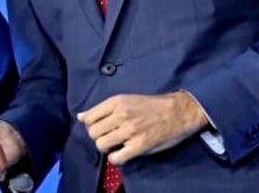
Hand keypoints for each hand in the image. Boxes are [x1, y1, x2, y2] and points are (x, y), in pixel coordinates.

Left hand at [77, 91, 207, 164]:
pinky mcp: (140, 146)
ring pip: (101, 145)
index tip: (99, 128)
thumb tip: (80, 117)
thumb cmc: (151, 105)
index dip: (90, 125)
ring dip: (106, 148)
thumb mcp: (125, 99)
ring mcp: (130, 131)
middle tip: (108, 137)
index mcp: (116, 102)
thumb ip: (103, 109)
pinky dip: (116, 159)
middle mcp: (121, 115)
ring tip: (115, 145)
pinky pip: (116, 158)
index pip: (88, 118)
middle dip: (97, 137)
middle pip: (93, 132)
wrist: (177, 111)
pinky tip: (122, 154)